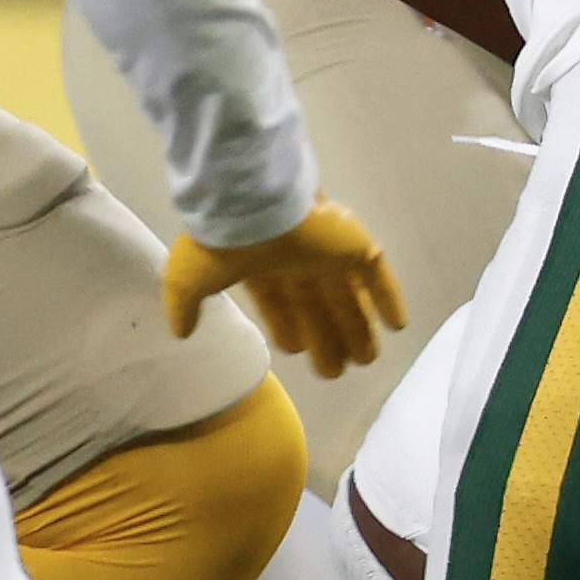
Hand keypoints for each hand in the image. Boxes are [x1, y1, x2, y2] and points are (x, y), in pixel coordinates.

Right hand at [169, 198, 401, 377]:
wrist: (253, 208)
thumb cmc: (221, 245)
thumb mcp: (188, 279)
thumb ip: (185, 307)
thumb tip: (181, 333)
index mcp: (261, 268)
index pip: (280, 304)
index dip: (289, 328)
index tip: (298, 350)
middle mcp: (297, 263)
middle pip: (319, 309)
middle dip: (328, 340)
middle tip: (335, 371)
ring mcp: (329, 254)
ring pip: (350, 299)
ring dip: (359, 330)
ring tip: (366, 359)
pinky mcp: (356, 247)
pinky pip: (379, 278)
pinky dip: (390, 301)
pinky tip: (398, 325)